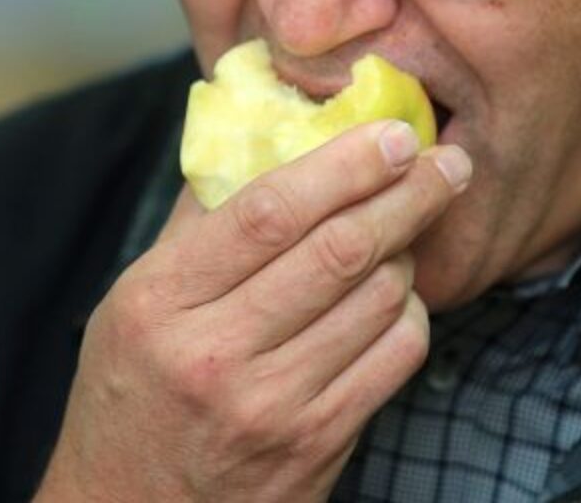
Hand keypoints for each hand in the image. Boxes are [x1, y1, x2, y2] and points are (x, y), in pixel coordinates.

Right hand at [35, 120, 471, 501]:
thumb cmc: (132, 394)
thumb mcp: (133, 301)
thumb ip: (199, 222)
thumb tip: (263, 132)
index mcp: (160, 301)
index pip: (268, 212)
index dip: (344, 165)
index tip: (393, 134)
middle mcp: (214, 354)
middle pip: (339, 251)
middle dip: (408, 194)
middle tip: (448, 160)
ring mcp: (271, 407)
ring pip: (379, 300)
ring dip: (406, 254)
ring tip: (403, 233)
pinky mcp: (315, 448)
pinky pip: (395, 358)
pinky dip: (409, 314)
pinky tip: (394, 298)